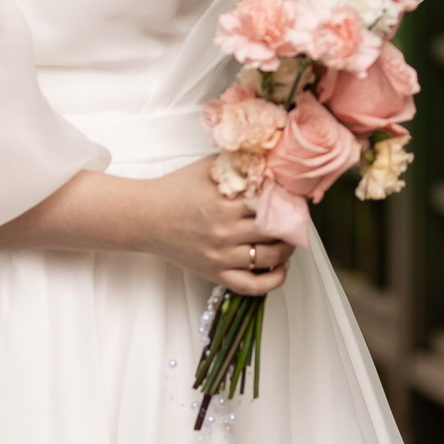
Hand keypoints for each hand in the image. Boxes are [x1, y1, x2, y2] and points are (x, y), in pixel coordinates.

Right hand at [128, 159, 293, 295]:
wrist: (145, 218)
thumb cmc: (175, 190)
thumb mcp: (207, 167)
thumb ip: (237, 162)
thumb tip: (268, 158)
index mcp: (225, 204)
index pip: (271, 203)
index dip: (288, 199)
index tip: (295, 197)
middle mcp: (225, 232)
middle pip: (275, 230)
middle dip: (292, 223)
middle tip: (298, 217)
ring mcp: (220, 256)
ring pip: (269, 257)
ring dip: (287, 248)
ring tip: (291, 239)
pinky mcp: (214, 273)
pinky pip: (251, 286)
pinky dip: (272, 281)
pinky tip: (280, 268)